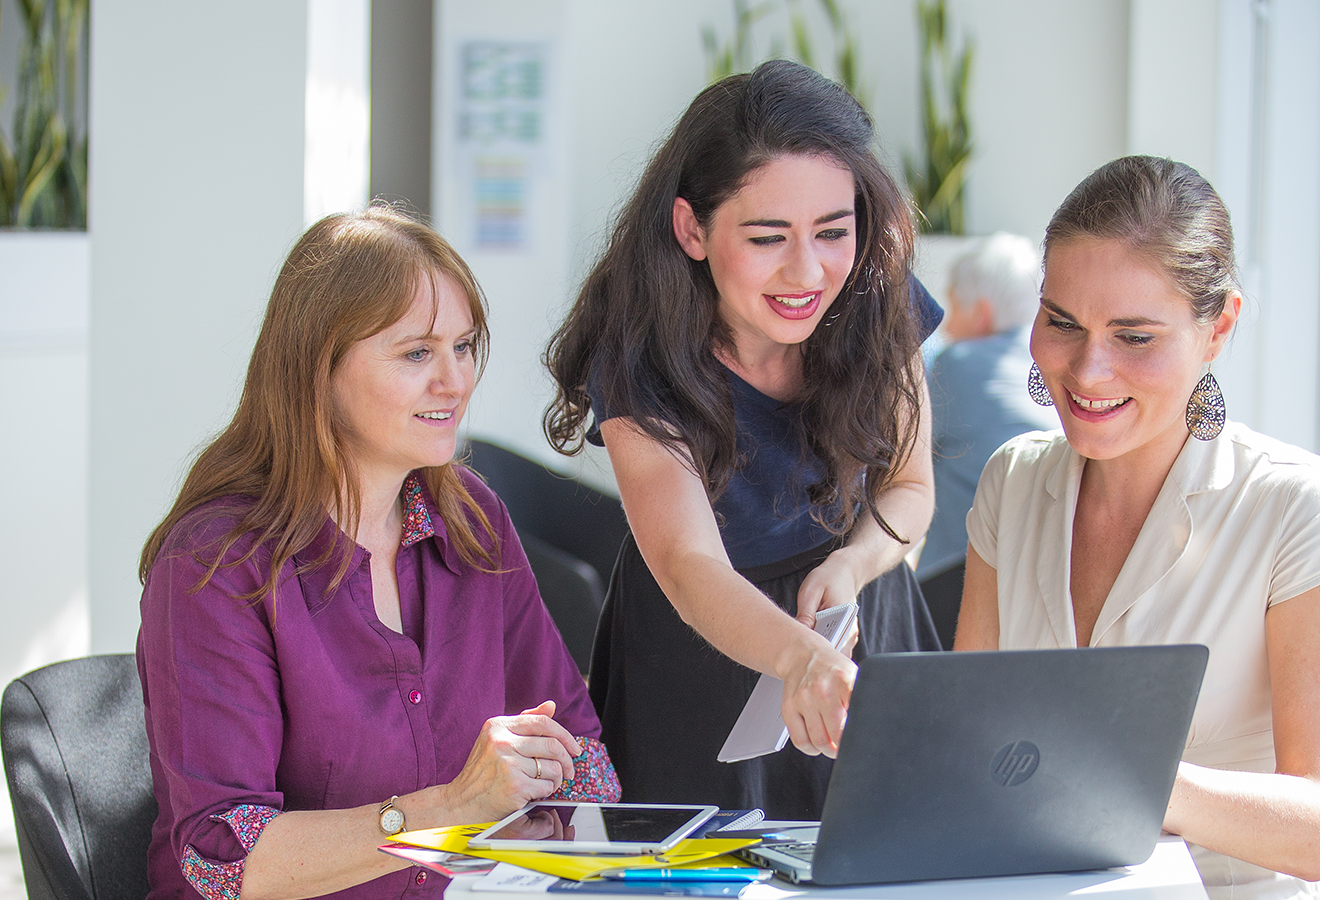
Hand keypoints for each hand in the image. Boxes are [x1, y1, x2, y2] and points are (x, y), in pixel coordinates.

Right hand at [429, 700, 581, 825]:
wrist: (460, 802)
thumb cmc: (482, 771)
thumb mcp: (497, 739)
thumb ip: (524, 722)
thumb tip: (551, 705)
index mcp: (497, 725)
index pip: (542, 722)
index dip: (564, 734)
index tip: (574, 748)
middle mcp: (501, 741)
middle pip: (552, 745)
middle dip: (567, 760)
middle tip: (570, 770)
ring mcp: (507, 764)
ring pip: (552, 767)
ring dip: (556, 778)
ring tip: (547, 783)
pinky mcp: (514, 786)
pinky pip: (546, 786)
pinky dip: (547, 791)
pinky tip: (536, 793)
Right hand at [777, 636, 857, 758]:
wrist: (803, 656)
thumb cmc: (833, 670)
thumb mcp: (855, 676)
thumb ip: (865, 698)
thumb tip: (880, 721)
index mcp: (844, 681)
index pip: (858, 715)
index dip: (862, 734)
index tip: (865, 741)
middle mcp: (822, 690)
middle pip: (837, 735)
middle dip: (845, 747)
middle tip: (849, 746)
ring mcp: (804, 700)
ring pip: (819, 741)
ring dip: (829, 750)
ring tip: (833, 745)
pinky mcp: (789, 708)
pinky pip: (800, 741)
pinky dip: (811, 748)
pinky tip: (817, 742)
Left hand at [795, 549, 862, 655]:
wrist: (843, 572)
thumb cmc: (828, 579)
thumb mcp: (810, 592)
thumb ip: (805, 614)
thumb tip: (797, 634)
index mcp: (843, 620)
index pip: (830, 647)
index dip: (815, 655)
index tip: (800, 657)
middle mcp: (849, 631)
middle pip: (833, 656)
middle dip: (816, 658)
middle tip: (796, 656)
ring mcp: (848, 635)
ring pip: (834, 655)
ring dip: (819, 655)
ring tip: (801, 650)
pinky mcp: (844, 635)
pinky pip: (833, 648)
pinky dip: (822, 649)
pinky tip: (809, 644)